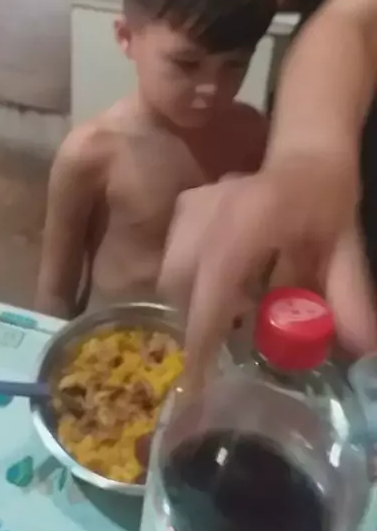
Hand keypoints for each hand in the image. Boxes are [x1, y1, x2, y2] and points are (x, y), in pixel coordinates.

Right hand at [160, 161, 375, 383]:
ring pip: (172, 269)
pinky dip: (189, 280)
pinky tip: (224, 284)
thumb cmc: (326, 198)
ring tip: (233, 311)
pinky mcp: (184, 206)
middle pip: (180, 279)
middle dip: (194, 319)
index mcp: (252, 216)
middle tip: (225, 343)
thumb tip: (363, 350)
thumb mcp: (345, 246)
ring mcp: (194, 203)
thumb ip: (349, 295)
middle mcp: (213, 207)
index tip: (200, 374)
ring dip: (192, 300)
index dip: (204, 326)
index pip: (215, 276)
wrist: (307, 156)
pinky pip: (173, 255)